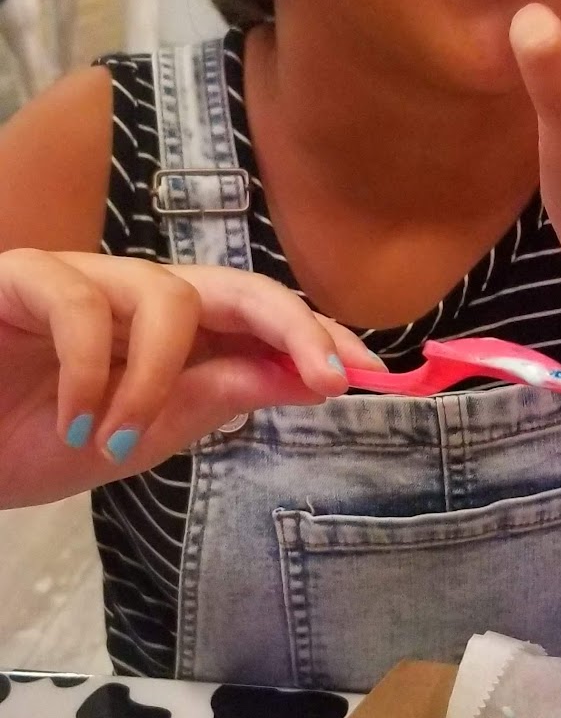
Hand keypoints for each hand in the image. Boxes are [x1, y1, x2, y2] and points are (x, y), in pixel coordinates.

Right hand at [0, 250, 383, 507]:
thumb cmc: (26, 438)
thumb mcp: (141, 434)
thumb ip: (215, 396)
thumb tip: (309, 377)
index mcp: (167, 334)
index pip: (256, 317)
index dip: (314, 335)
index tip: (369, 373)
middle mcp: (132, 295)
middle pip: (232, 283)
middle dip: (291, 325)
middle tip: (329, 377)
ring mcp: (79, 278)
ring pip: (164, 295)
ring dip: (156, 380)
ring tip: (117, 440)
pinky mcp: (22, 277)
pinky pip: (80, 304)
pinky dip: (88, 371)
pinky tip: (71, 420)